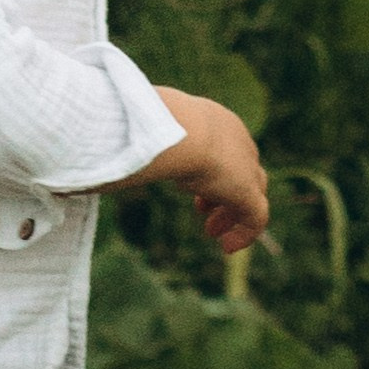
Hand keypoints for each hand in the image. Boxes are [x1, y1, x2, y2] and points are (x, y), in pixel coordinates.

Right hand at [126, 87, 269, 253]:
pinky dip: (245, 234)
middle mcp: (236, 139)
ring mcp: (246, 165)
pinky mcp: (249, 192)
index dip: (205, 168)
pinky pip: (257, 218)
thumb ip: (137, 143)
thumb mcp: (144, 131)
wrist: (181, 131)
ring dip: (232, 213)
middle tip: (202, 210)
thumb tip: (111, 151)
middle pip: (240, 168)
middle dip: (222, 190)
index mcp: (214, 120)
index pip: (220, 144)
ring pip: (252, 193)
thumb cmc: (153, 127)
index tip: (186, 187)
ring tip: (211, 232)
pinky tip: (227, 247)